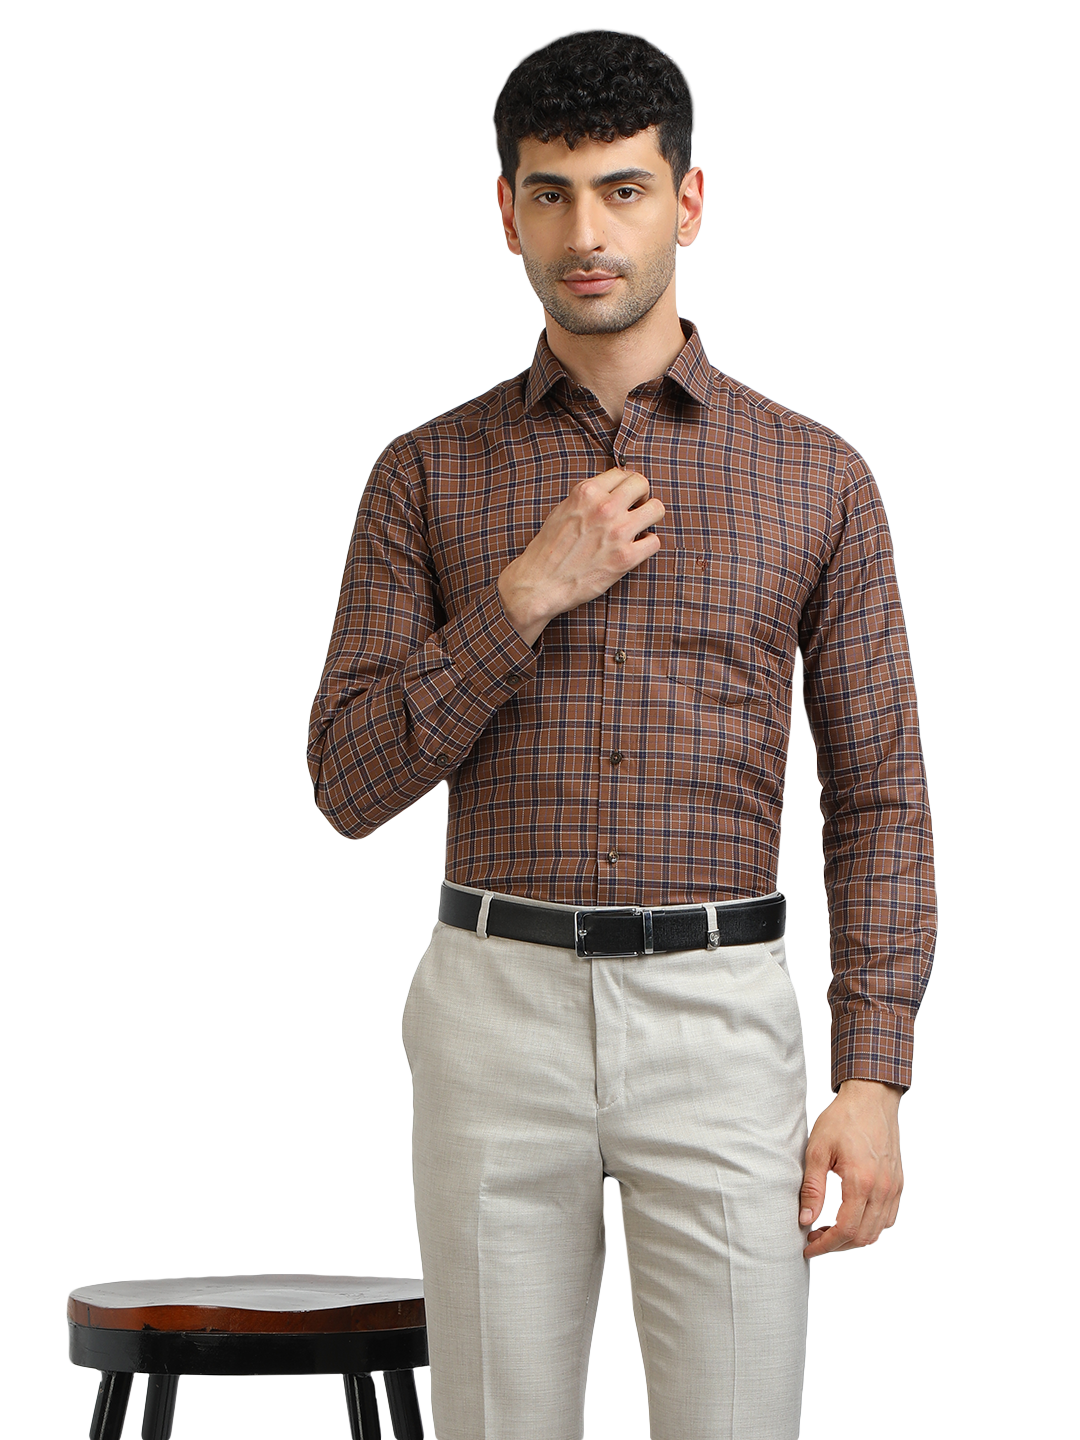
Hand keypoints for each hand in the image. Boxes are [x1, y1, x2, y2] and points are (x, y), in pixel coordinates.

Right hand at [497, 467, 663, 644]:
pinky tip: (635, 549)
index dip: (625, 485)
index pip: (622, 473)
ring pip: (657, 509)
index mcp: (587, 492)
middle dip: (641, 495)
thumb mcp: (562, 510)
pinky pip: (654, 541)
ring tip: (639, 528)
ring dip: (650, 517)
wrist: (540, 583)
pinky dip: (647, 545)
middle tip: (635, 509)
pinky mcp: (626, 557)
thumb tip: (610, 490)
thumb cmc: (548, 549)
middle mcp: (604, 507)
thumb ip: (587, 498)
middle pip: (642, 484)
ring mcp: (618, 532)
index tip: (625, 497)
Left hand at [799, 1078, 904, 1258]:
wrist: (871, 1099)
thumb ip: (812, 1188)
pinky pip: (887, 1218)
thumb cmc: (842, 1120)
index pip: (846, 1230)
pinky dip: (870, 1226)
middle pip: (863, 1237)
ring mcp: (894, 1187)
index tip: (808, 1247)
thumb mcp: (817, 1150)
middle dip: (837, 1245)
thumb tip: (805, 1219)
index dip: (825, 1245)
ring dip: (854, 1238)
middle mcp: (883, 1189)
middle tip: (815, 1237)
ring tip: (830, 1229)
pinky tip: (851, 1217)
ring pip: (877, 1231)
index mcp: (861, 1181)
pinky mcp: (898, 1183)